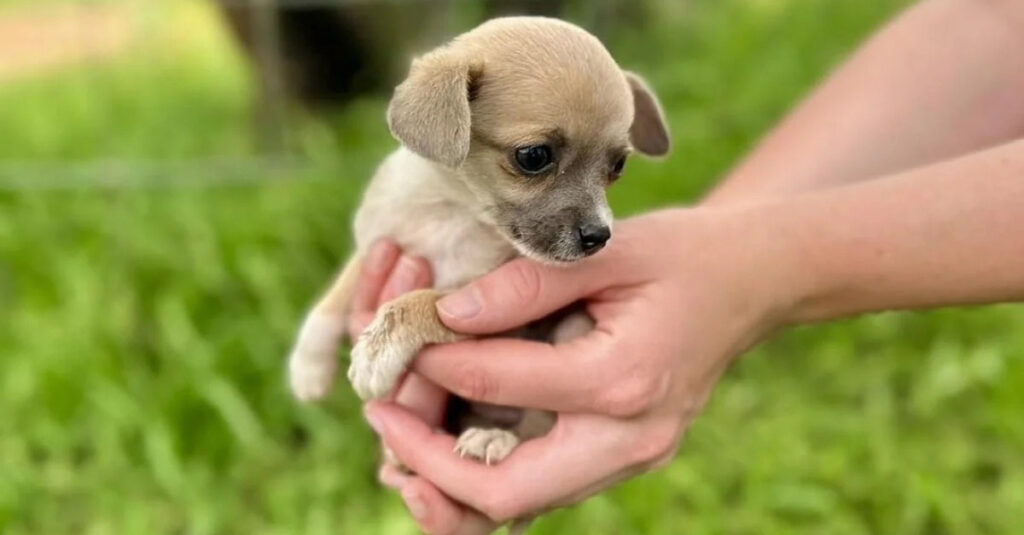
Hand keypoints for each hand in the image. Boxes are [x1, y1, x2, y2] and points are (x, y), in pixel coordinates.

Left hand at [363, 208, 801, 531]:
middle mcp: (629, 438)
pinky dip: (489, 473)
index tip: (398, 334)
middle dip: (428, 461)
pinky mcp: (624, 458)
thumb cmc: (683, 255)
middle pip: (506, 492)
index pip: (501, 383)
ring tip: (401, 440)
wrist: (751, 283)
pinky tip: (452, 443)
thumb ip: (525, 283)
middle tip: (382, 417)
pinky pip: (542, 486)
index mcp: (624, 380)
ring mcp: (631, 458)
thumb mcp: (608, 250)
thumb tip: (445, 315)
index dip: (437, 360)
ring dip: (452, 480)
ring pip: (520, 503)